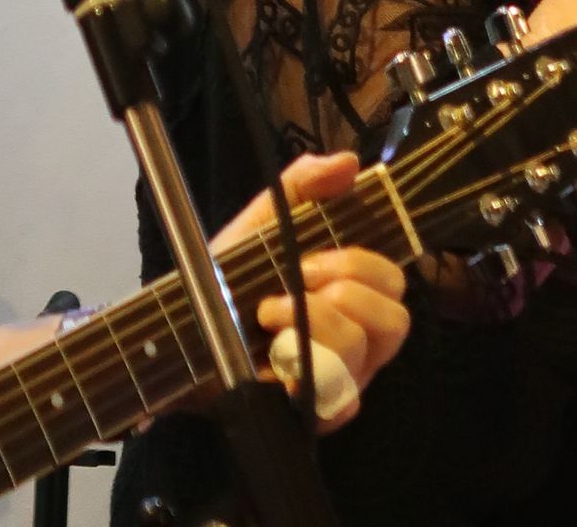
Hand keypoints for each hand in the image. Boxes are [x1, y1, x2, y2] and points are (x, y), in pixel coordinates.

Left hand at [215, 152, 409, 429]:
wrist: (181, 329)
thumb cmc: (227, 277)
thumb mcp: (263, 221)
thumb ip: (303, 184)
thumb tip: (349, 163)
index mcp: (353, 294)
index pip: (394, 281)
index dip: (362, 265)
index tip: (310, 258)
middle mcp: (358, 338)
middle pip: (395, 319)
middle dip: (343, 291)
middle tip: (293, 284)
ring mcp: (341, 379)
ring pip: (364, 350)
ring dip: (314, 324)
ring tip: (269, 317)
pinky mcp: (318, 413)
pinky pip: (338, 397)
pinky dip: (304, 371)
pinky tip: (273, 360)